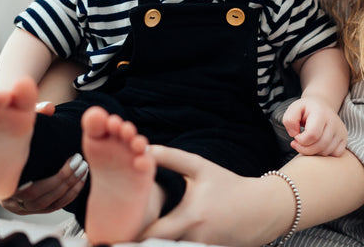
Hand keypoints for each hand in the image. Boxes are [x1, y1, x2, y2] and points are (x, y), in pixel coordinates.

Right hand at [0, 101, 86, 214]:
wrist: (3, 151)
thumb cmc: (14, 135)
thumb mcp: (22, 122)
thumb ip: (35, 112)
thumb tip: (49, 107)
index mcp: (5, 181)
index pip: (33, 187)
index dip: (58, 175)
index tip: (74, 157)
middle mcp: (10, 199)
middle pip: (43, 196)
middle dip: (67, 178)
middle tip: (82, 161)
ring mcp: (21, 207)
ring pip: (49, 204)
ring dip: (71, 187)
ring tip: (84, 168)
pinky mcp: (32, 210)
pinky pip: (53, 207)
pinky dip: (68, 196)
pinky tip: (80, 181)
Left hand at [139, 146, 287, 245]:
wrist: (263, 208)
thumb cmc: (228, 184)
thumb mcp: (200, 167)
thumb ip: (171, 158)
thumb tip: (145, 148)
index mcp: (190, 218)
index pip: (154, 234)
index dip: (136, 231)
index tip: (122, 224)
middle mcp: (196, 240)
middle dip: (142, 242)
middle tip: (127, 230)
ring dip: (158, 245)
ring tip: (141, 234)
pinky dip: (173, 246)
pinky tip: (164, 237)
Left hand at [283, 97, 347, 156]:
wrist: (321, 105)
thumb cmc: (305, 109)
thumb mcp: (293, 109)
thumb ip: (289, 120)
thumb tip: (294, 134)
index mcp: (321, 113)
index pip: (312, 134)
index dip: (301, 140)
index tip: (295, 136)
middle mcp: (334, 123)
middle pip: (320, 146)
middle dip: (304, 149)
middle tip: (296, 143)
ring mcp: (341, 132)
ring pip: (326, 152)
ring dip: (312, 151)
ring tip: (305, 143)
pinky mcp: (344, 139)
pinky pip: (335, 154)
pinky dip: (323, 153)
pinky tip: (315, 145)